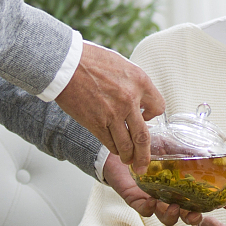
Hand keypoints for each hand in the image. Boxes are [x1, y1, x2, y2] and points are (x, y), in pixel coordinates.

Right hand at [56, 43, 164, 173]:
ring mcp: (113, 114)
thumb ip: (133, 83)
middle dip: (144, 155)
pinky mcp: (96, 123)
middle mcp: (130, 100)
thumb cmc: (91, 60)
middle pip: (144, 136)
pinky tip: (114, 150)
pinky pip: (110, 143)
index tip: (145, 119)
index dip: (153, 116)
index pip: (159, 107)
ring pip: (127, 146)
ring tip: (128, 161)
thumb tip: (139, 99)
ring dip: (128, 157)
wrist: (66, 64)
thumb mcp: (122, 65)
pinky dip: (114, 149)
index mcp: (140, 81)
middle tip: (144, 165)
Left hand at [100, 152, 200, 225]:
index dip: (207, 205)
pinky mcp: (135, 199)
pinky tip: (152, 201)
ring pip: (164, 216)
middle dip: (190, 218)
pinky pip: (143, 210)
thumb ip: (184, 149)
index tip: (221, 207)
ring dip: (171, 215)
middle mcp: (167, 194)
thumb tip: (207, 152)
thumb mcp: (169, 144)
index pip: (196, 199)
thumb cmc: (148, 146)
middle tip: (193, 215)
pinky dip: (149, 209)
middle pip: (183, 213)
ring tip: (173, 207)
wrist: (122, 144)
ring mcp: (152, 198)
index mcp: (178, 184)